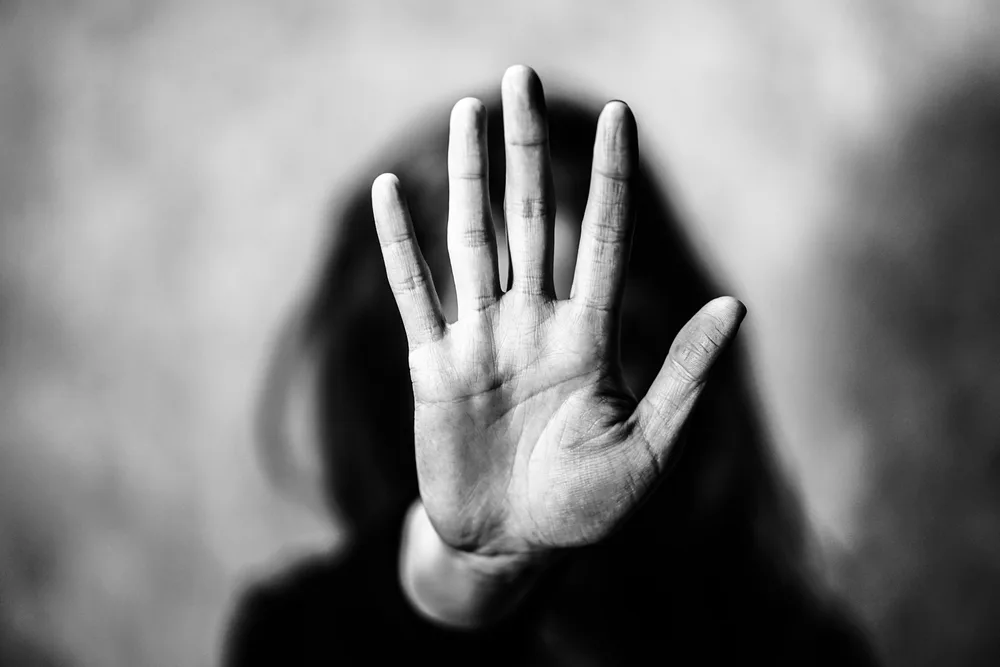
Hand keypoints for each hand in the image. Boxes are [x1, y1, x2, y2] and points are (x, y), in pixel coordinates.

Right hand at [373, 65, 743, 567]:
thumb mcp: (649, 449)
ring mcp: (481, 340)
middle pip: (531, 218)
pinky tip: (393, 192)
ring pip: (473, 240)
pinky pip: (415, 295)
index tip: (620, 115)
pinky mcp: (434, 366)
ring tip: (467, 113)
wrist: (513, 547)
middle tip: (519, 76)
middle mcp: (533, 323)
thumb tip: (737, 303)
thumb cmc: (588, 509)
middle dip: (527, 149)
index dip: (610, 178)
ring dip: (466, 177)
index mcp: (589, 338)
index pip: (602, 238)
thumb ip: (684, 377)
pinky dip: (401, 245)